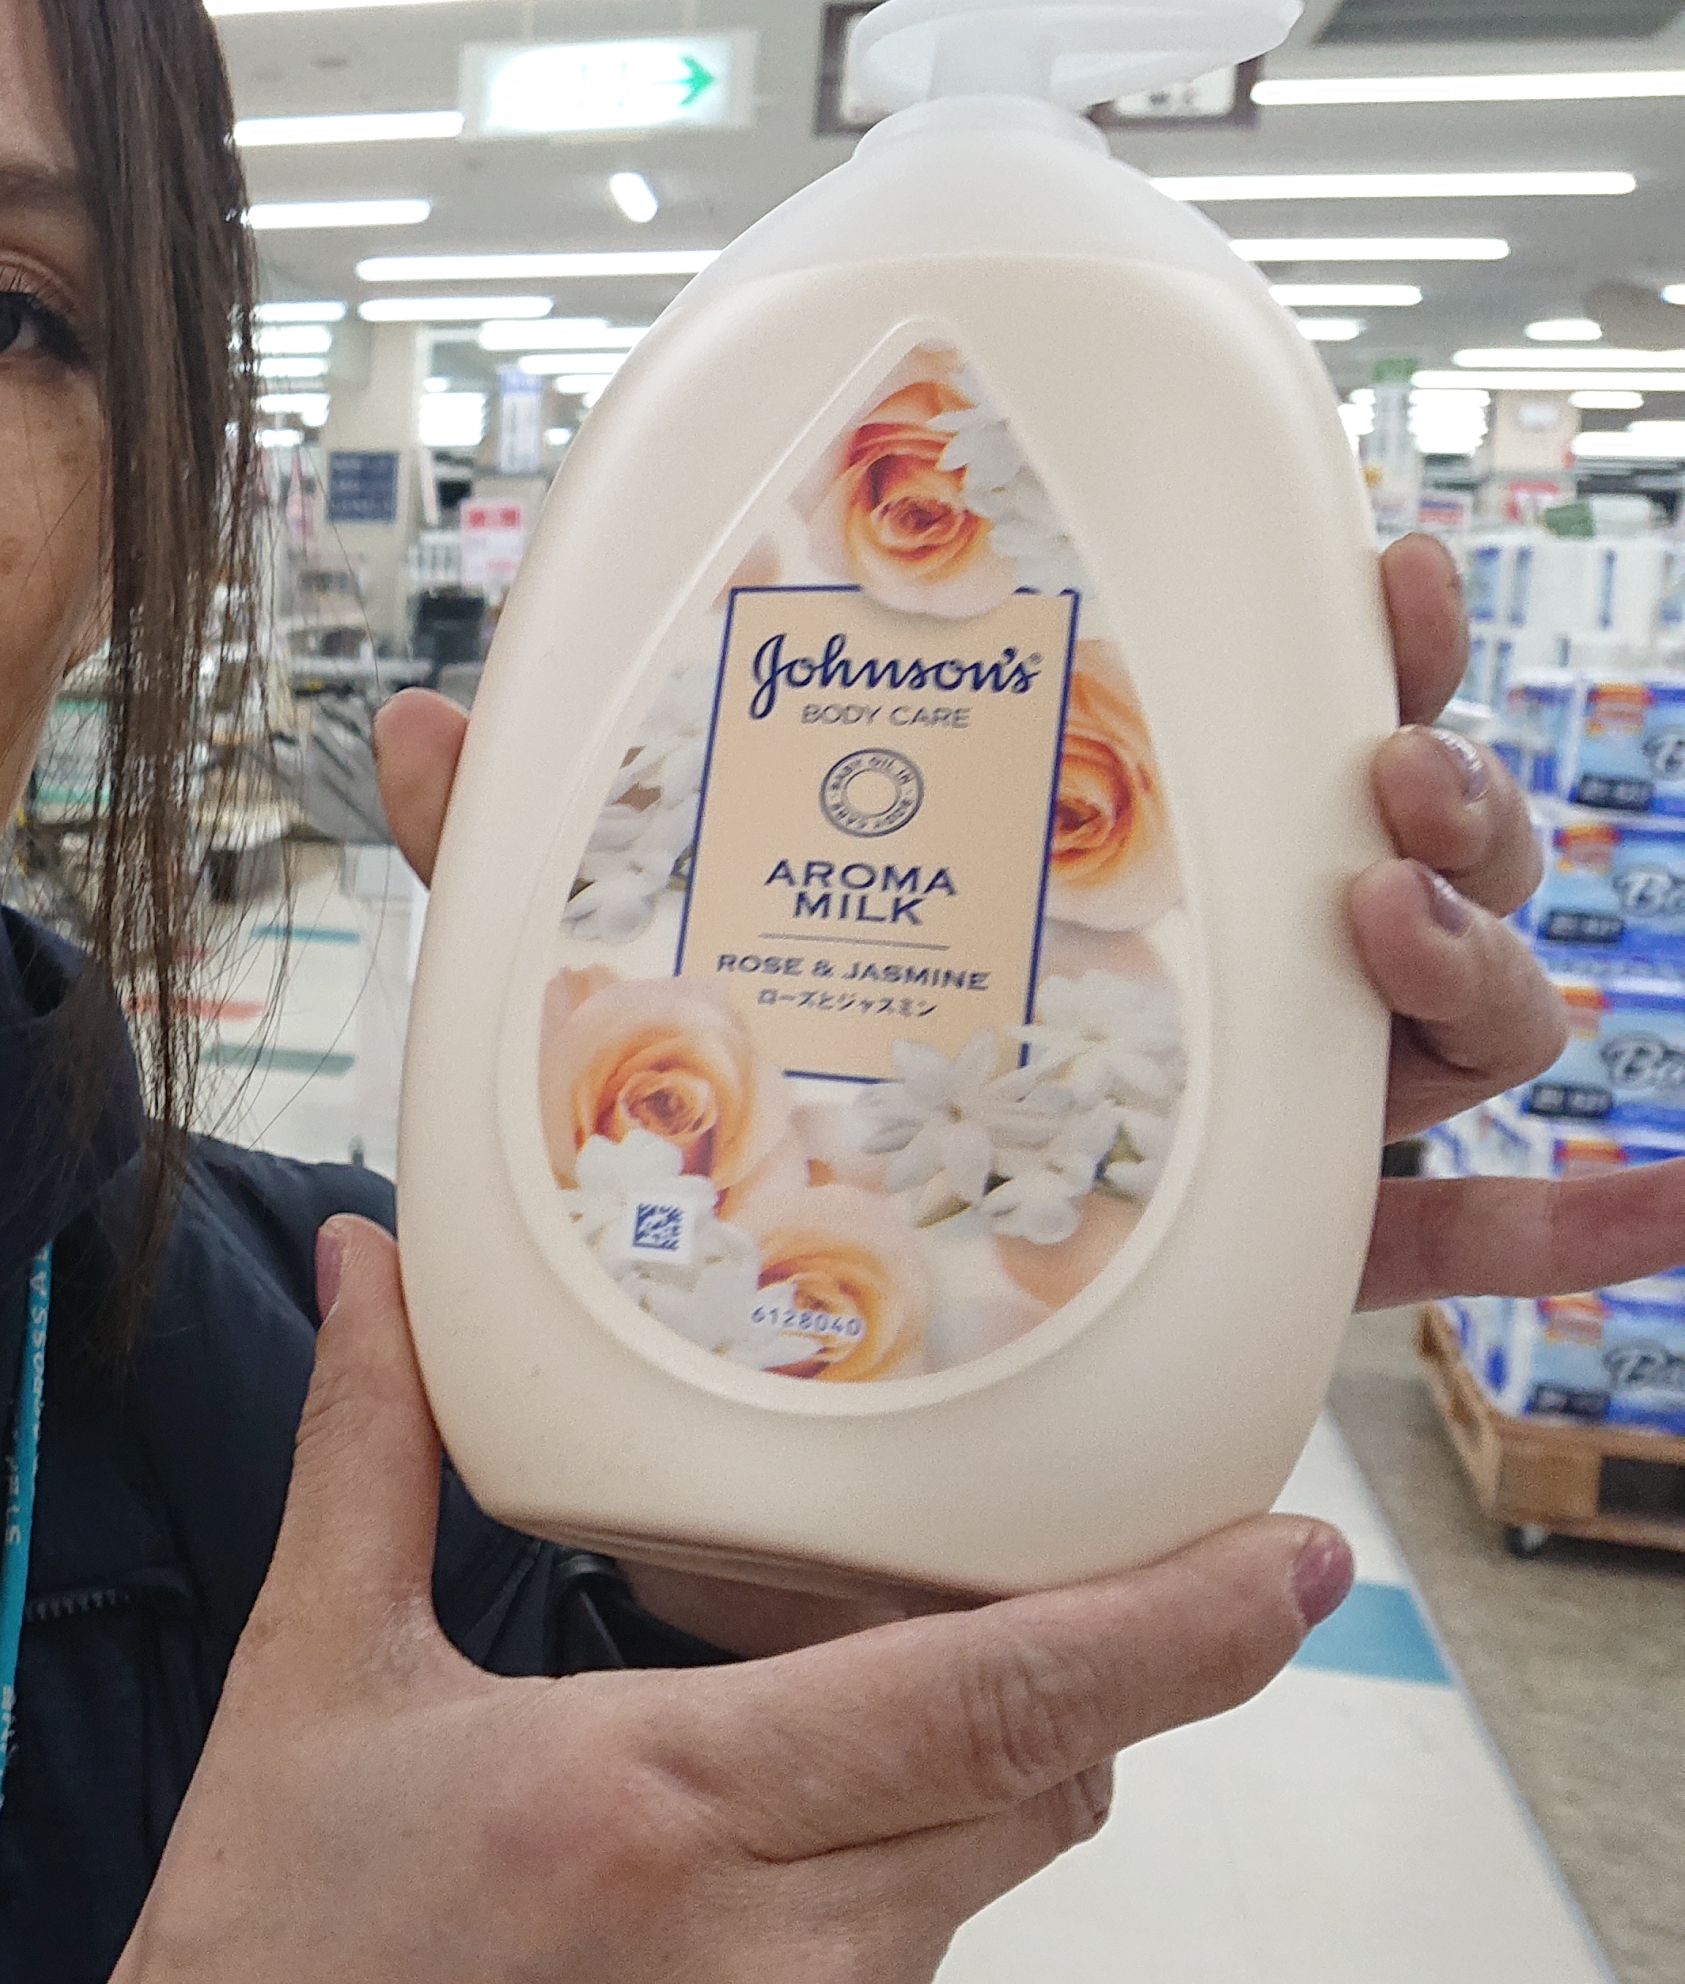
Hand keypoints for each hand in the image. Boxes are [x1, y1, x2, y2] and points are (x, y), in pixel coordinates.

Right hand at [0, 1224, 1341, 1983]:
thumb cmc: (249, 1972)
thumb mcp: (310, 1683)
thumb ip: (372, 1449)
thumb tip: (367, 1262)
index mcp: (648, 1801)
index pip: (994, 1698)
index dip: (1174, 1628)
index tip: (1296, 1561)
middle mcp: (761, 1954)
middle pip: (1036, 1790)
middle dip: (1052, 1694)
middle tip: (992, 1610)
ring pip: (963, 1897)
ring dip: (920, 1815)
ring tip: (765, 1782)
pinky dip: (846, 1935)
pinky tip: (696, 1928)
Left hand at [374, 534, 1682, 1337]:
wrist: (716, 1425)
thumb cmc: (689, 1149)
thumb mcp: (598, 979)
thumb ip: (530, 857)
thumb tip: (423, 721)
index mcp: (1068, 857)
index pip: (1239, 705)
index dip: (1335, 624)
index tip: (1370, 558)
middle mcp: (1188, 966)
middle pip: (1393, 827)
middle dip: (1434, 779)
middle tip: (1369, 789)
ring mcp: (1244, 1118)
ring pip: (1448, 1003)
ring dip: (1479, 950)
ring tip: (1388, 934)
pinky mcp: (1258, 1283)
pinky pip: (1451, 1239)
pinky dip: (1575, 1221)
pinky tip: (1660, 1215)